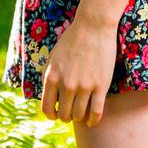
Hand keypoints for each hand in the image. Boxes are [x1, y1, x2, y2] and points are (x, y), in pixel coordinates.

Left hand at [39, 12, 118, 127]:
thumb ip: (49, 78)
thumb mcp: (53, 58)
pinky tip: (93, 120)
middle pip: (64, 115)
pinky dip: (94, 120)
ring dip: (80, 118)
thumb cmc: (72, 40)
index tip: (57, 114)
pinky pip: (96, 112)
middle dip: (67, 116)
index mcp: (51, 77)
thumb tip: (49, 99)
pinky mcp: (100, 86)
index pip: (47, 109)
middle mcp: (66, 84)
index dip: (52, 115)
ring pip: (79, 116)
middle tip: (72, 112)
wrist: (93, 26)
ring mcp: (84, 86)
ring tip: (83, 114)